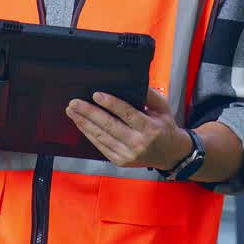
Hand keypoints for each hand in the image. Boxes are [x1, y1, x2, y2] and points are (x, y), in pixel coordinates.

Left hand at [65, 87, 192, 169]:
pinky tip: (80, 123)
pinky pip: (100, 145)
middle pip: (109, 126)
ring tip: (72, 111)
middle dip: (89, 113)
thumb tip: (132, 82)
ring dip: (84, 122)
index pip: (127, 114)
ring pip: (101, 136)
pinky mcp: (120, 160)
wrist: (170, 154)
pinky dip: (88, 133)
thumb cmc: (164, 127)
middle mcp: (138, 143)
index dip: (111, 104)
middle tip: (74, 102)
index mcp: (150, 128)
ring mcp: (128, 154)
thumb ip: (150, 95)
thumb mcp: (163, 108)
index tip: (96, 95)